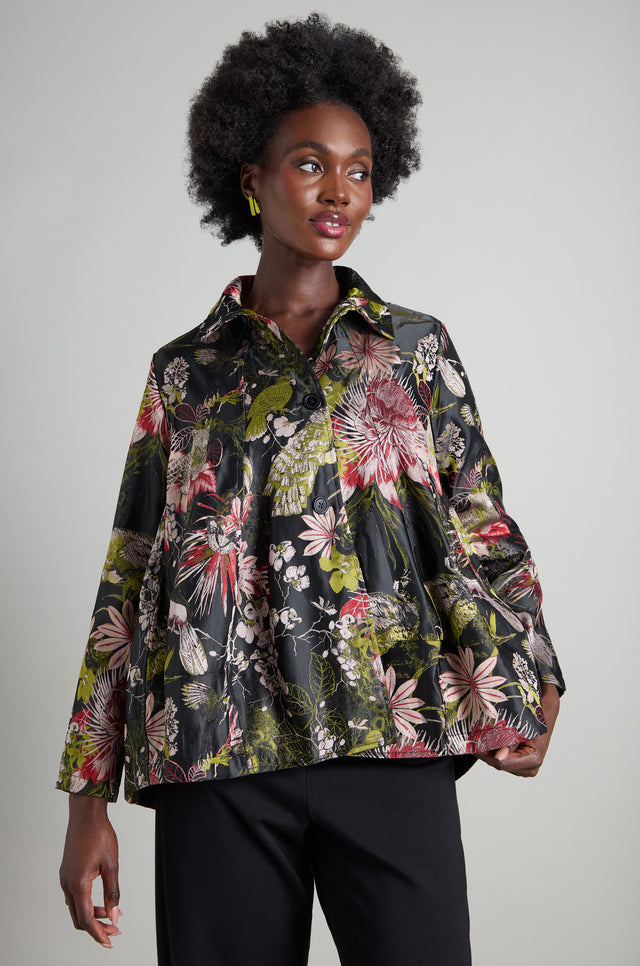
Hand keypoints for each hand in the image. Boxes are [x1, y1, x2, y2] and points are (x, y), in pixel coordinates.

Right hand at [59, 794, 121, 947]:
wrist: (85, 815)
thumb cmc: (100, 835)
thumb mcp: (112, 864)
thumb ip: (113, 892)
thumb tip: (114, 915)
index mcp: (78, 883)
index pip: (86, 919)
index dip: (98, 933)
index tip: (110, 941)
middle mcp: (67, 884)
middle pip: (79, 917)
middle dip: (96, 927)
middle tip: (115, 930)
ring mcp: (65, 878)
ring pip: (76, 908)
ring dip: (92, 915)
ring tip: (112, 916)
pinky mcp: (67, 873)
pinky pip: (74, 896)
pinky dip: (87, 904)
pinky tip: (101, 902)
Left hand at [477, 683, 559, 776]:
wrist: (546, 711)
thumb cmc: (535, 715)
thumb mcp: (520, 725)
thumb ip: (510, 741)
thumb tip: (498, 756)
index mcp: (533, 759)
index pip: (502, 764)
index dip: (486, 754)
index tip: (474, 744)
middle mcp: (530, 768)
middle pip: (498, 764)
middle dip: (485, 751)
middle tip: (473, 736)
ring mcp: (524, 768)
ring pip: (497, 762)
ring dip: (488, 749)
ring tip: (479, 735)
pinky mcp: (518, 764)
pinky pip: (500, 759)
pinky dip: (493, 749)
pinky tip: (487, 738)